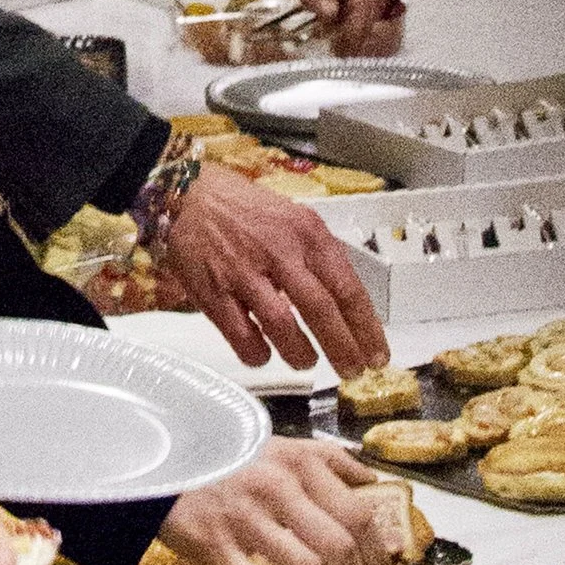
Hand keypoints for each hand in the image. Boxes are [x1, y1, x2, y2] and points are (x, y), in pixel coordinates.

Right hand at [154, 161, 386, 377]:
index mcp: (306, 232)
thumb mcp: (293, 218)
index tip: (376, 353)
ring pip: (283, 327)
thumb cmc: (243, 208)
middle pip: (321, 311)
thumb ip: (317, 256)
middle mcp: (279, 252)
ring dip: (301, 354)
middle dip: (343, 349)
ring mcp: (244, 273)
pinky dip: (257, 354)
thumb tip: (344, 301)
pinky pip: (241, 336)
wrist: (187, 193)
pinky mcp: (212, 292)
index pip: (348, 287)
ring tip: (307, 361)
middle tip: (353, 371)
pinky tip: (264, 354)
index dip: (366, 328)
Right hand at [159, 441, 409, 564]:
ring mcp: (246, 517)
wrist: (167, 461)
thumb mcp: (282, 446)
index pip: (358, 513)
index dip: (376, 550)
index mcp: (299, 463)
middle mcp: (278, 487)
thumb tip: (373, 482)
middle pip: (340, 546)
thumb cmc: (232, 458)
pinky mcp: (216, 544)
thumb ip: (330, 460)